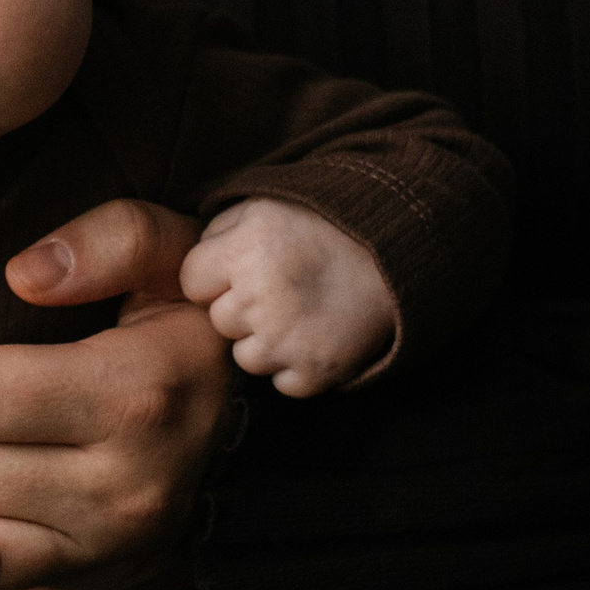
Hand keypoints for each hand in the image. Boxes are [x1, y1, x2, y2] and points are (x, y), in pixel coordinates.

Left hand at [179, 197, 393, 395]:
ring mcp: (285, 340)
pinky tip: (315, 336)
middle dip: (240, 308)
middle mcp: (258, 298)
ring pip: (245, 357)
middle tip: (279, 289)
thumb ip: (217, 229)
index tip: (241, 270)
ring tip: (298, 313)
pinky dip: (296, 367)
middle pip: (219, 321)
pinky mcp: (314, 371)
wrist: (397, 256)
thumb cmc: (324, 227)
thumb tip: (195, 261)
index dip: (214, 277)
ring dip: (265, 341)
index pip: (191, 283)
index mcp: (243, 252)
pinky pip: (281, 383)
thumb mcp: (264, 207)